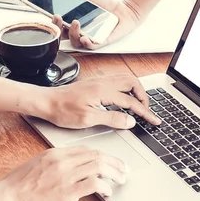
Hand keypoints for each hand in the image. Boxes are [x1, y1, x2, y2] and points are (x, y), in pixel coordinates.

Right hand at [0, 147, 126, 200]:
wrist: (6, 199)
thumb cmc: (18, 186)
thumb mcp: (38, 165)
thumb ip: (57, 163)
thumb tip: (74, 166)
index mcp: (56, 153)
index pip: (87, 150)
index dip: (104, 156)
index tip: (112, 162)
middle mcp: (63, 161)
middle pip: (97, 156)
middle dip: (115, 162)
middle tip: (124, 170)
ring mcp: (65, 176)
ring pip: (99, 166)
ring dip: (114, 173)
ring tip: (120, 180)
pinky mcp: (67, 192)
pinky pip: (93, 184)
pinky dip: (105, 187)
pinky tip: (108, 192)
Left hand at [38, 74, 160, 128]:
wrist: (45, 102)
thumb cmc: (62, 110)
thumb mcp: (88, 119)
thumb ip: (112, 119)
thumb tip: (130, 121)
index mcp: (104, 90)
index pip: (132, 101)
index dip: (145, 112)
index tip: (154, 120)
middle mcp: (103, 82)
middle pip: (133, 83)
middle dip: (144, 97)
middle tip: (146, 111)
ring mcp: (99, 81)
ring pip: (125, 80)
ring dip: (135, 91)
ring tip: (138, 104)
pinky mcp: (94, 83)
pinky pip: (117, 81)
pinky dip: (126, 89)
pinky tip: (123, 98)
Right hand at [52, 0, 143, 49]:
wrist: (126, 10)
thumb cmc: (107, 6)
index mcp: (75, 23)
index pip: (59, 26)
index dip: (53, 22)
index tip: (50, 13)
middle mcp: (81, 32)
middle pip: (64, 36)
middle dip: (59, 28)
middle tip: (59, 17)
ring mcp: (90, 37)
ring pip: (76, 42)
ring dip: (73, 34)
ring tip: (76, 22)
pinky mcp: (102, 41)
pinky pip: (92, 46)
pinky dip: (87, 43)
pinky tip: (84, 38)